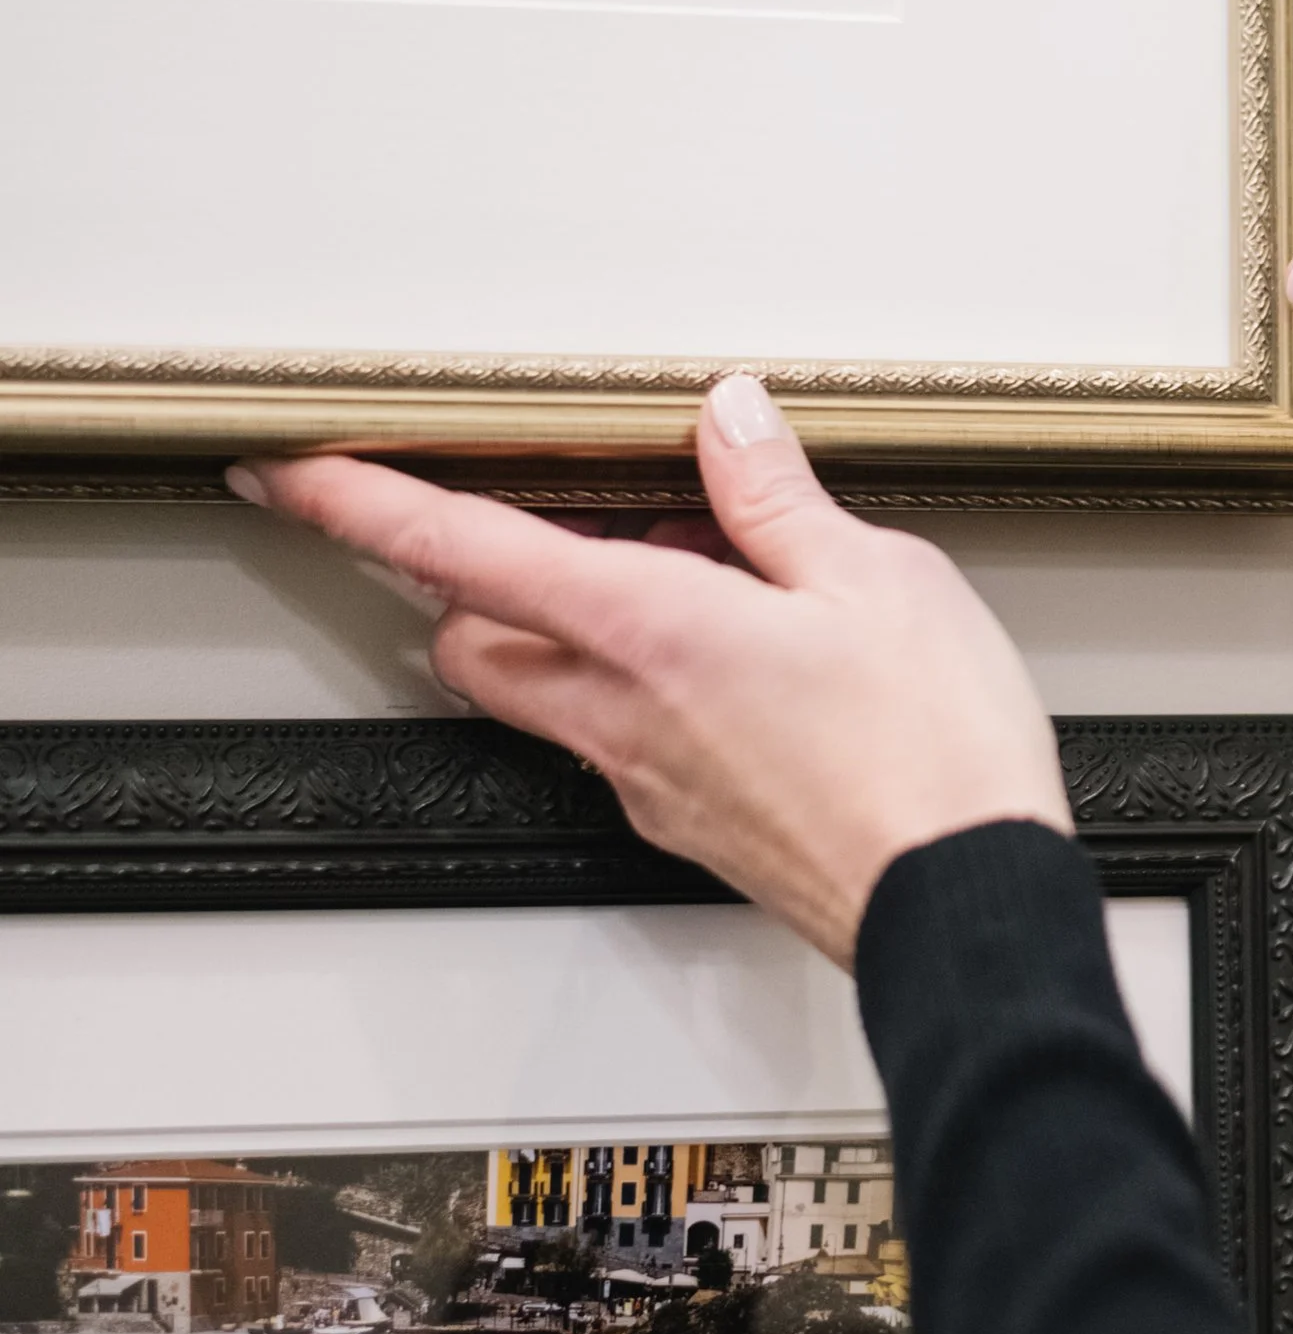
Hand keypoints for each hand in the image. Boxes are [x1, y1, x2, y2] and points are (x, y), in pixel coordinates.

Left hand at [229, 377, 1070, 965]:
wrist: (964, 909)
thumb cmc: (930, 760)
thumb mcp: (877, 577)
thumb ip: (778, 497)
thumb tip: (730, 424)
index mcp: (647, 630)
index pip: (458, 550)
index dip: (356, 502)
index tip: (288, 470)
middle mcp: (622, 714)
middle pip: (469, 639)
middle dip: (465, 577)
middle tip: (529, 516)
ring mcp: (650, 781)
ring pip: (544, 694)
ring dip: (559, 631)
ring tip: (671, 576)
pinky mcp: (693, 825)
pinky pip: (621, 741)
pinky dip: (639, 686)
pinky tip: (734, 660)